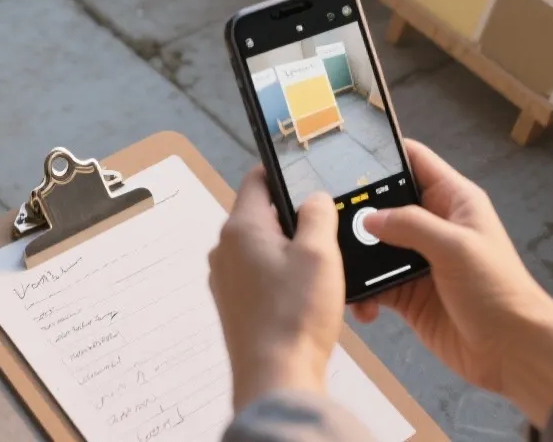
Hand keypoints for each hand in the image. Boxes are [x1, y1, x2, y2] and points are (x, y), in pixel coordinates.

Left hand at [208, 166, 345, 409]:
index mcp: (240, 228)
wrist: (277, 377)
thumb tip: (314, 198)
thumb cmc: (295, 315)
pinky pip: (261, 278)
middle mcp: (225, 251)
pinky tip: (307, 297)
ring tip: (322, 272)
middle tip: (327, 233)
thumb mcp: (320, 252)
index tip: (306, 177)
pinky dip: (284, 279)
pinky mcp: (235, 306)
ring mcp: (226, 281)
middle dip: (295, 220)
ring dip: (292, 253)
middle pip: (262, 216)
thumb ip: (318, 214)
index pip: (256, 179)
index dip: (283, 174)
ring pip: (264, 249)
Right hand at [352, 140, 552, 425]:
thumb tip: (368, 218)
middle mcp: (434, 225)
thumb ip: (411, 225)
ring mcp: (419, 260)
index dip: (385, 153)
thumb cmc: (496, 290)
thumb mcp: (456, 247)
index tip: (344, 152)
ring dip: (356, 255)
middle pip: (386, 203)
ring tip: (332, 258)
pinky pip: (376, 284)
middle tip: (323, 212)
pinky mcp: (409, 294)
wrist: (513, 351)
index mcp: (453, 200)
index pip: (415, 161)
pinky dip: (362, 291)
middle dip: (358, 208)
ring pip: (375, 246)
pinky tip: (356, 301)